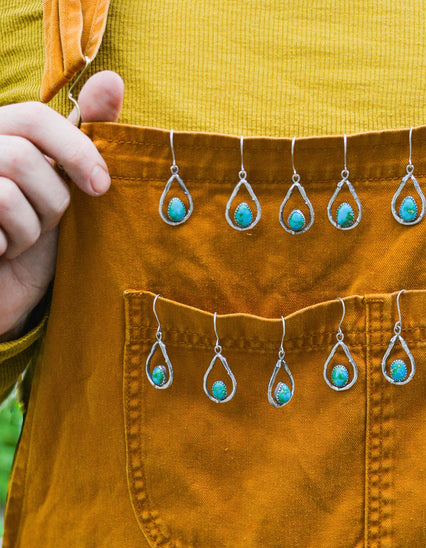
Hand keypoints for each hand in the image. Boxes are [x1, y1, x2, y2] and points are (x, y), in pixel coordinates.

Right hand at [0, 71, 123, 340]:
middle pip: (25, 159)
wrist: (7, 289)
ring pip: (7, 194)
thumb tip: (113, 80)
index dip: (76, 150)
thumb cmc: (39, 237)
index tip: (102, 187)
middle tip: (48, 223)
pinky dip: (6, 249)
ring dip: (30, 231)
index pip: (36, 117)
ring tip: (21, 240)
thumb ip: (86, 136)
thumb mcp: (67, 186)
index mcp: (0, 135)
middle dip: (52, 202)